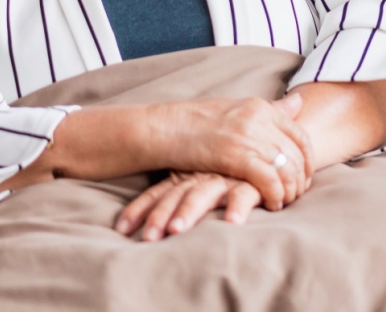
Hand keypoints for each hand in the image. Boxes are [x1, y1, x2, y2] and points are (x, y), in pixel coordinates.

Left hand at [115, 172, 265, 240]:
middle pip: (175, 198)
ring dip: (188, 212)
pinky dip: (237, 207)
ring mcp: (224, 180)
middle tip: (148, 237)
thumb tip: (137, 220)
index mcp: (185, 177)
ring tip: (176, 231)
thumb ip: (176, 193)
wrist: (262, 148)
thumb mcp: (197, 177)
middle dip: (160, 217)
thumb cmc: (227, 169)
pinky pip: (243, 196)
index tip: (123, 229)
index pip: (158, 194)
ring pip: (202, 196)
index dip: (140, 210)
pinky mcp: (249, 184)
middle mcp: (200, 178)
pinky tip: (232, 223)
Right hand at [147, 93, 313, 210]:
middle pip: (296, 154)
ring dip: (290, 190)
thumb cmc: (198, 122)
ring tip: (284, 202)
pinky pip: (269, 179)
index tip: (305, 176)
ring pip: (286, 168)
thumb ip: (270, 110)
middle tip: (296, 195)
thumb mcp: (237, 108)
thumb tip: (300, 102)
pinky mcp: (237, 156)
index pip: (300, 135)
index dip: (308, 159)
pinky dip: (275, 194)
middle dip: (301, 179)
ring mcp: (249, 136)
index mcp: (261, 107)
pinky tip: (272, 204)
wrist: (166, 128)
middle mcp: (260, 119)